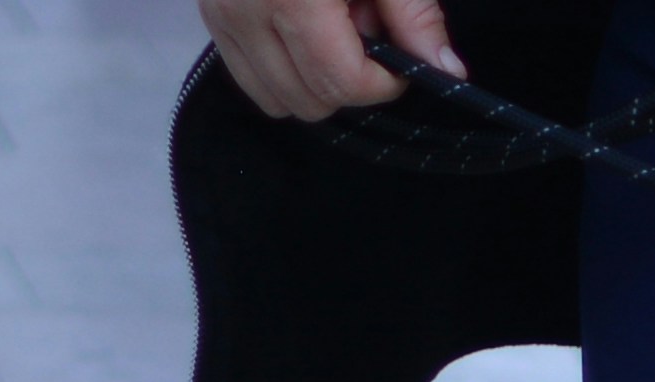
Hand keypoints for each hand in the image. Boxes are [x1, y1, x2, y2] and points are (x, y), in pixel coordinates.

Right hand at [200, 0, 458, 119]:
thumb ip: (413, 12)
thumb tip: (444, 69)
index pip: (340, 81)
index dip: (382, 84)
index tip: (401, 62)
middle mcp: (248, 9)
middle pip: (307, 98)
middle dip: (348, 78)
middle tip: (366, 27)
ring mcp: (222, 13)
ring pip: (274, 96)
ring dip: (312, 78)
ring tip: (333, 25)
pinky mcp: (210, 12)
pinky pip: (247, 73)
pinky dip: (280, 66)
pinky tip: (302, 23)